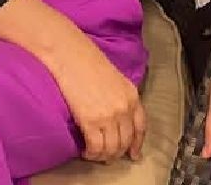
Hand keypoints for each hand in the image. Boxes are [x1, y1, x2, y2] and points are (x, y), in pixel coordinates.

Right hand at [0, 0, 145, 162]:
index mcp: (132, 95)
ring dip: (103, 156)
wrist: (69, 54)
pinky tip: (85, 151)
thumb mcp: (114, 77)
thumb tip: (117, 116)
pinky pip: (96, 148)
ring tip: (94, 154)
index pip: (141, 127)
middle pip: (126, 142)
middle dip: (117, 153)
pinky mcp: (91, 121)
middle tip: (106, 156)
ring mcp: (109, 116)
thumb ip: (120, 96)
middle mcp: (124, 107)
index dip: (136, 144)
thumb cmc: (87, 60)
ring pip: (112, 149)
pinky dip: (91, 154)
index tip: (133, 155)